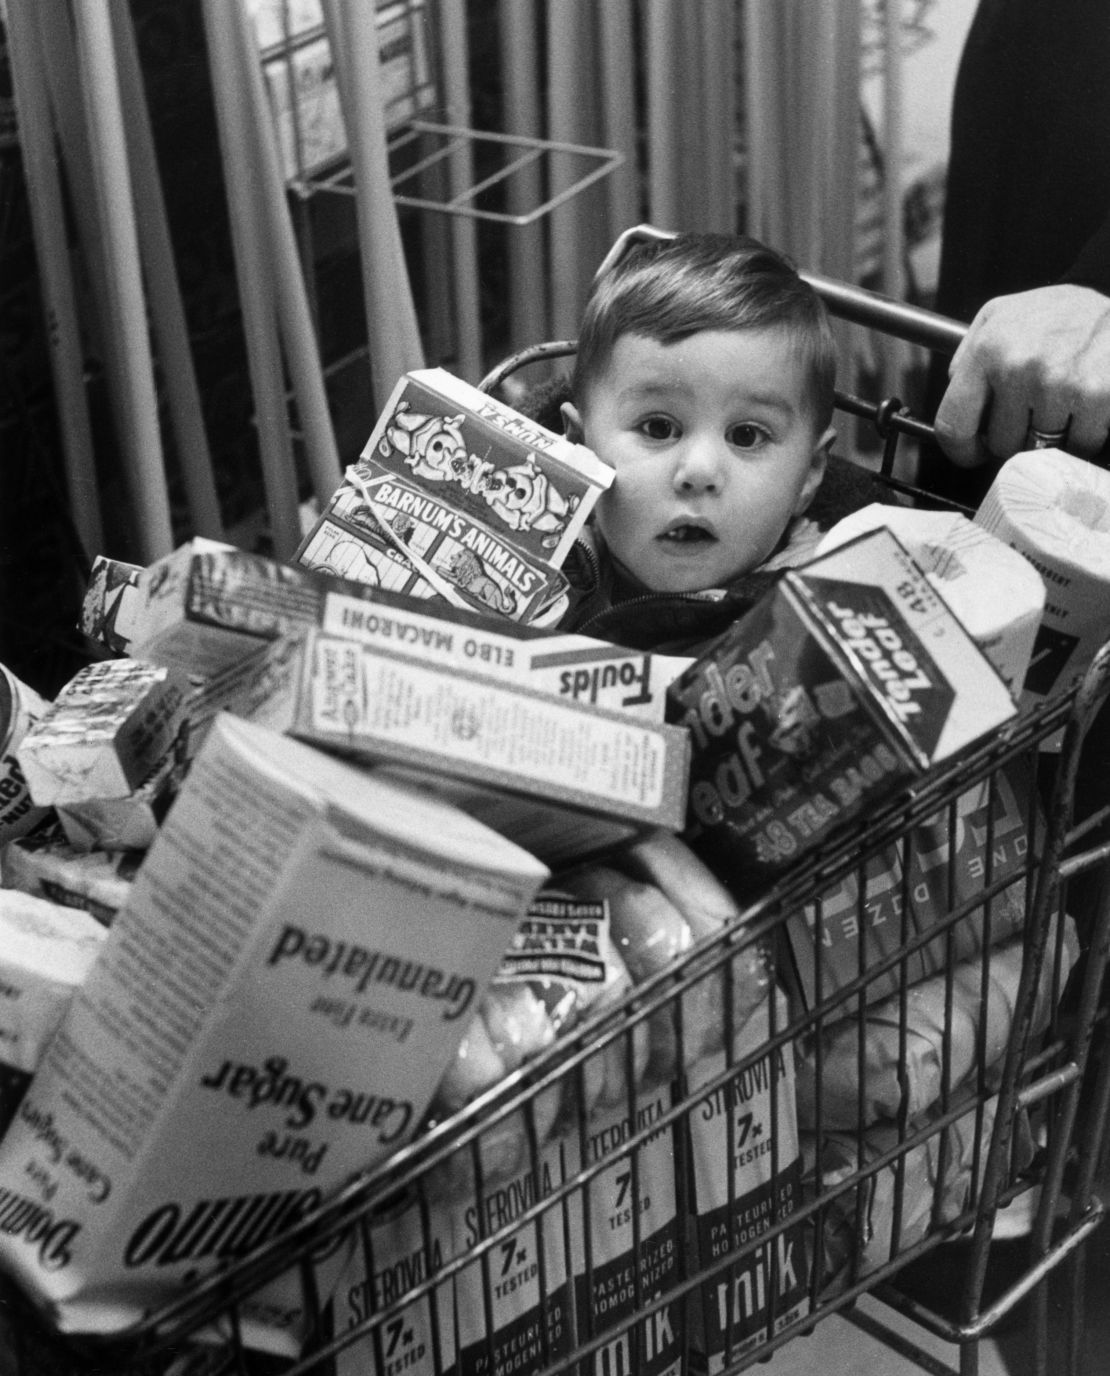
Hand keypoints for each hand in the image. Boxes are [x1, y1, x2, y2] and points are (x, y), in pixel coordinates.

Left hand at [933, 284, 1109, 464]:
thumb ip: (966, 358)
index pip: (953, 425)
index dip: (961, 450)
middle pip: (1002, 444)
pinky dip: (1083, 434)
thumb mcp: (997, 317)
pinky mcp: (1097, 396)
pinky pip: (1080, 444)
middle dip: (1014, 436)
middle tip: (1030, 413)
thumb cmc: (1053, 311)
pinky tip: (1083, 407)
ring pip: (1041, 449)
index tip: (974, 452)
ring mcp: (1058, 384)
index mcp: (987, 351)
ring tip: (1060, 403)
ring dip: (1050, 436)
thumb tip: (956, 400)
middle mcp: (1018, 369)